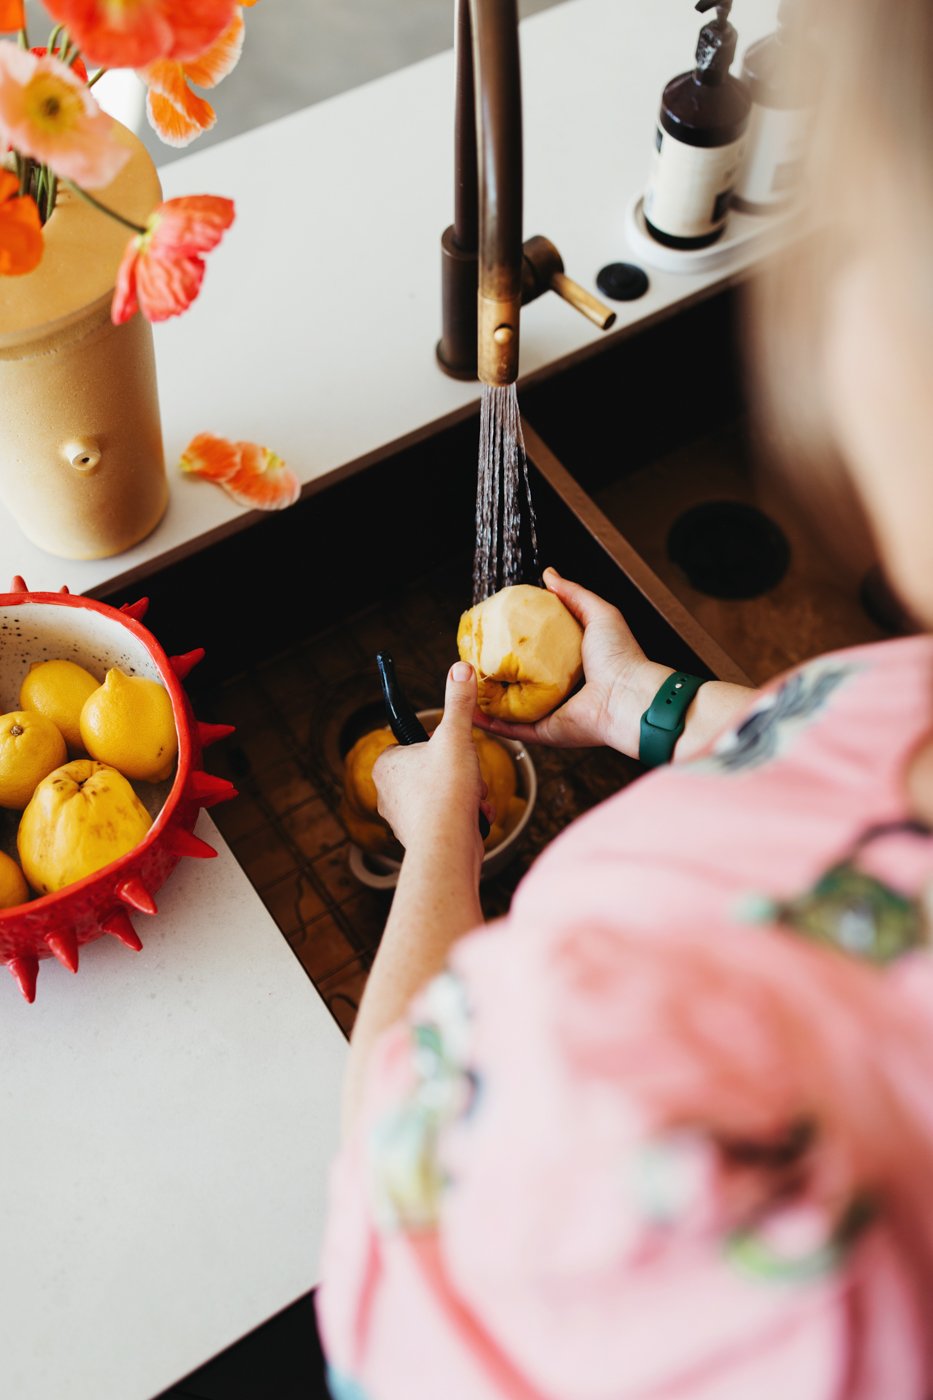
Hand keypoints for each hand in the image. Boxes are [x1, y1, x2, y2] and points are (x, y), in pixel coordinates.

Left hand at [373, 661, 494, 861]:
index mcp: (386, 763)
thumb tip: (461, 669)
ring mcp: (401, 817)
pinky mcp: (418, 838)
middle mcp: (386, 792)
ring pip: (444, 793)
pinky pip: (447, 817)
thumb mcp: (455, 737)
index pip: (414, 742)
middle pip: (433, 769)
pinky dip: (465, 816)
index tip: (451, 752)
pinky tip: (473, 819)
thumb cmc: (444, 792)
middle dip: (460, 773)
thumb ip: (459, 703)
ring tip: (470, 800)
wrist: (447, 847)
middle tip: (466, 777)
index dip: (439, 745)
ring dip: (467, 794)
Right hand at [473, 567, 673, 756]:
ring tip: (463, 685)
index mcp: (572, 666)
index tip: (493, 636)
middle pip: (519, 683)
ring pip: (509, 709)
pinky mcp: (544, 732)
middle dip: (494, 675)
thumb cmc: (619, 656)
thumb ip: (573, 595)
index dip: (515, 648)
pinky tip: (470, 712)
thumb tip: (548, 574)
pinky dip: (489, 723)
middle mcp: (560, 692)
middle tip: (472, 661)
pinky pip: (512, 729)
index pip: (537, 656)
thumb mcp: (598, 614)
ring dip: (486, 700)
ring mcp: (550, 714)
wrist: (627, 696)